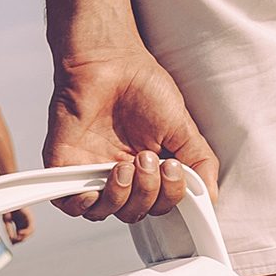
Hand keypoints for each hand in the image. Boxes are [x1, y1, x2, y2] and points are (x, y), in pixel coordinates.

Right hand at [4, 208, 34, 243]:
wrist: (9, 198)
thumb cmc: (7, 207)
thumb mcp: (6, 221)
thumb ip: (9, 231)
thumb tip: (12, 240)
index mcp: (19, 222)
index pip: (21, 234)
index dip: (18, 240)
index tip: (12, 243)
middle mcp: (25, 220)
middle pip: (27, 234)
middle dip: (21, 239)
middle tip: (15, 242)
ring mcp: (28, 218)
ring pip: (31, 231)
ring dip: (25, 237)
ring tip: (19, 238)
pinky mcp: (30, 216)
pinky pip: (31, 227)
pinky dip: (26, 232)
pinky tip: (20, 233)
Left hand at [44, 44, 218, 222]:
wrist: (108, 63)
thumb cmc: (144, 88)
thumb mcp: (183, 127)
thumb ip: (198, 162)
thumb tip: (210, 197)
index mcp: (147, 172)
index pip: (158, 205)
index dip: (168, 196)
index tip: (171, 167)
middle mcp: (119, 178)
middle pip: (133, 213)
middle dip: (145, 192)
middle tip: (146, 158)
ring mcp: (90, 174)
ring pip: (102, 212)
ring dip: (120, 196)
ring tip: (124, 165)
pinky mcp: (64, 168)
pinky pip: (68, 205)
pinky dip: (82, 204)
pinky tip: (93, 188)